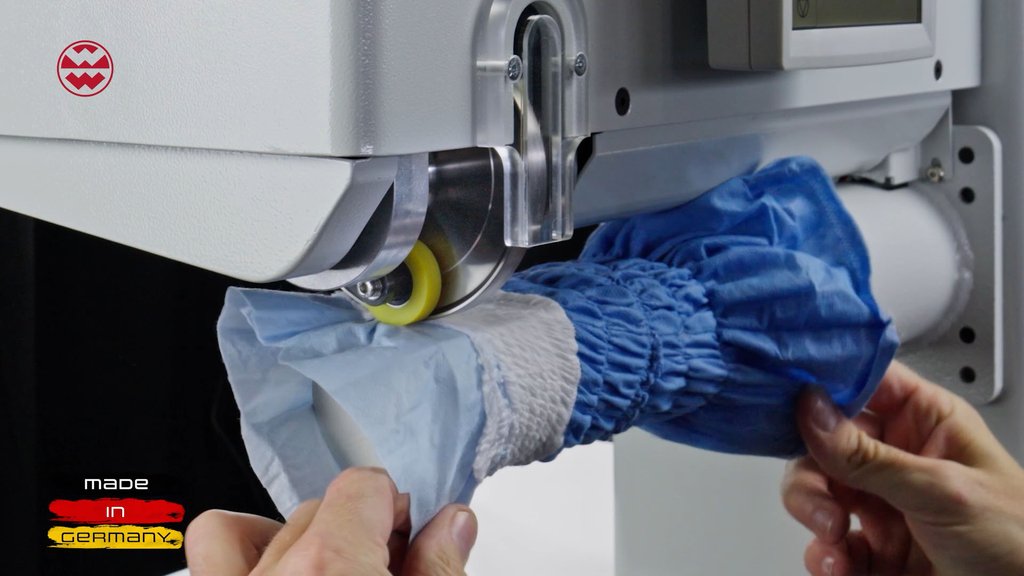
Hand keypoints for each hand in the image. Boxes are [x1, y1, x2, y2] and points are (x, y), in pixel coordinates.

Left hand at [185, 468, 476, 575]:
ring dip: (300, 538)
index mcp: (335, 565)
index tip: (412, 535)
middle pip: (321, 506)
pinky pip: (213, 549)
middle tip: (390, 563)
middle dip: (358, 529)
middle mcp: (276, 574)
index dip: (396, 506)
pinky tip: (278, 567)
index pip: (365, 485)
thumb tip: (452, 524)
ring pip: (264, 526)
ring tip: (335, 569)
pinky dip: (242, 546)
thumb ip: (440, 569)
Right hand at [782, 361, 1023, 575]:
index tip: (787, 396)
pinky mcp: (877, 549)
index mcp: (926, 421)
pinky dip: (825, 556)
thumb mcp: (943, 490)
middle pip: (824, 442)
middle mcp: (900, 457)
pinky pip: (829, 544)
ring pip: (819, 492)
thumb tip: (812, 411)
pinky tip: (840, 565)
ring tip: (833, 540)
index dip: (823, 384)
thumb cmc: (1022, 541)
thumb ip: (870, 456)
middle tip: (820, 501)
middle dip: (811, 472)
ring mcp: (885, 504)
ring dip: (814, 515)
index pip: (863, 382)